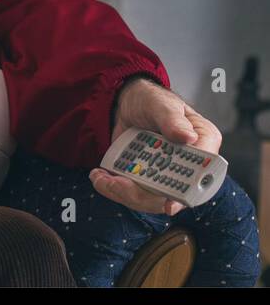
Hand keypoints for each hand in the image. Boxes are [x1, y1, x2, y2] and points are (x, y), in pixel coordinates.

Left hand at [88, 77, 222, 216]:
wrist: (127, 104)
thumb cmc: (151, 100)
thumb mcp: (160, 104)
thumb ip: (172, 119)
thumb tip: (189, 137)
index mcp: (203, 144)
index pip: (203, 174)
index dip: (188, 192)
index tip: (169, 204)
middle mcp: (190, 165)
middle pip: (174, 194)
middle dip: (143, 194)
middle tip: (116, 183)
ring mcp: (167, 175)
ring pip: (151, 199)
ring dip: (124, 193)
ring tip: (101, 178)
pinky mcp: (148, 179)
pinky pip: (134, 194)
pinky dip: (115, 189)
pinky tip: (100, 177)